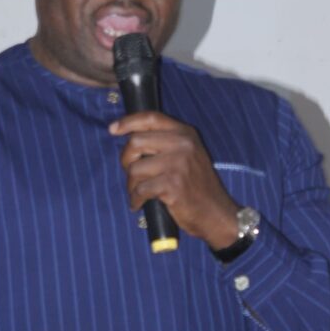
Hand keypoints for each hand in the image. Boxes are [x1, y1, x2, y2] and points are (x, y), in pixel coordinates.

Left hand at [109, 111, 239, 248]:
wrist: (216, 213)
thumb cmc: (196, 186)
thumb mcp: (188, 155)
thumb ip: (165, 142)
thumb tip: (129, 137)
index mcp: (185, 133)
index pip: (151, 118)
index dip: (128, 121)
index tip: (113, 129)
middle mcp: (183, 145)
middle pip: (136, 142)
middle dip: (126, 160)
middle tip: (131, 173)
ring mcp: (178, 164)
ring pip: (134, 168)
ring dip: (131, 184)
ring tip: (139, 192)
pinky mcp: (173, 185)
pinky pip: (140, 189)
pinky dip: (135, 199)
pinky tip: (140, 204)